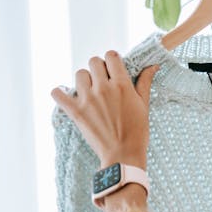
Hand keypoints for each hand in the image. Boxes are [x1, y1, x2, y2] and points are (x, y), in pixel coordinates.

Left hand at [51, 51, 158, 168]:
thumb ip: (145, 82)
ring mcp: (88, 99)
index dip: (112, 60)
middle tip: (103, 82)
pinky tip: (66, 96)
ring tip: (90, 92)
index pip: (111, 56)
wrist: (123, 155)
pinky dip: (59, 93)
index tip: (113, 69)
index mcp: (122, 85)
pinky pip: (58, 94)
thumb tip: (153, 66)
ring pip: (79, 74)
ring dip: (84, 80)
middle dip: (99, 69)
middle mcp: (103, 88)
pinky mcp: (75, 111)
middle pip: (94, 62)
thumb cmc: (137, 132)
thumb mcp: (144, 105)